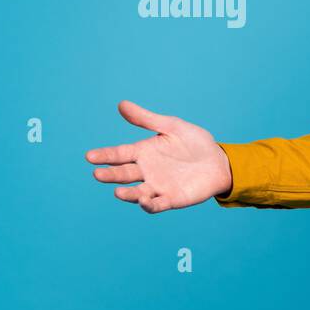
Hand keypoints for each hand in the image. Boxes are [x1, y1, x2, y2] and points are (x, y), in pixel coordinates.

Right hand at [86, 100, 232, 213]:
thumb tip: (121, 104)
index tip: (89, 155)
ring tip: (118, 192)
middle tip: (98, 173)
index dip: (105, 155)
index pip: (119, 154)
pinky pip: (158, 204)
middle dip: (110, 175)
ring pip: (137, 192)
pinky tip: (144, 201)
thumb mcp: (172, 126)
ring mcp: (158, 186)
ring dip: (128, 194)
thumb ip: (147, 119)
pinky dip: (150, 205)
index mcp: (143, 152)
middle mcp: (146, 171)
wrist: (220, 161)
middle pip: (124, 174)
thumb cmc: (195, 142)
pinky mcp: (172, 198)